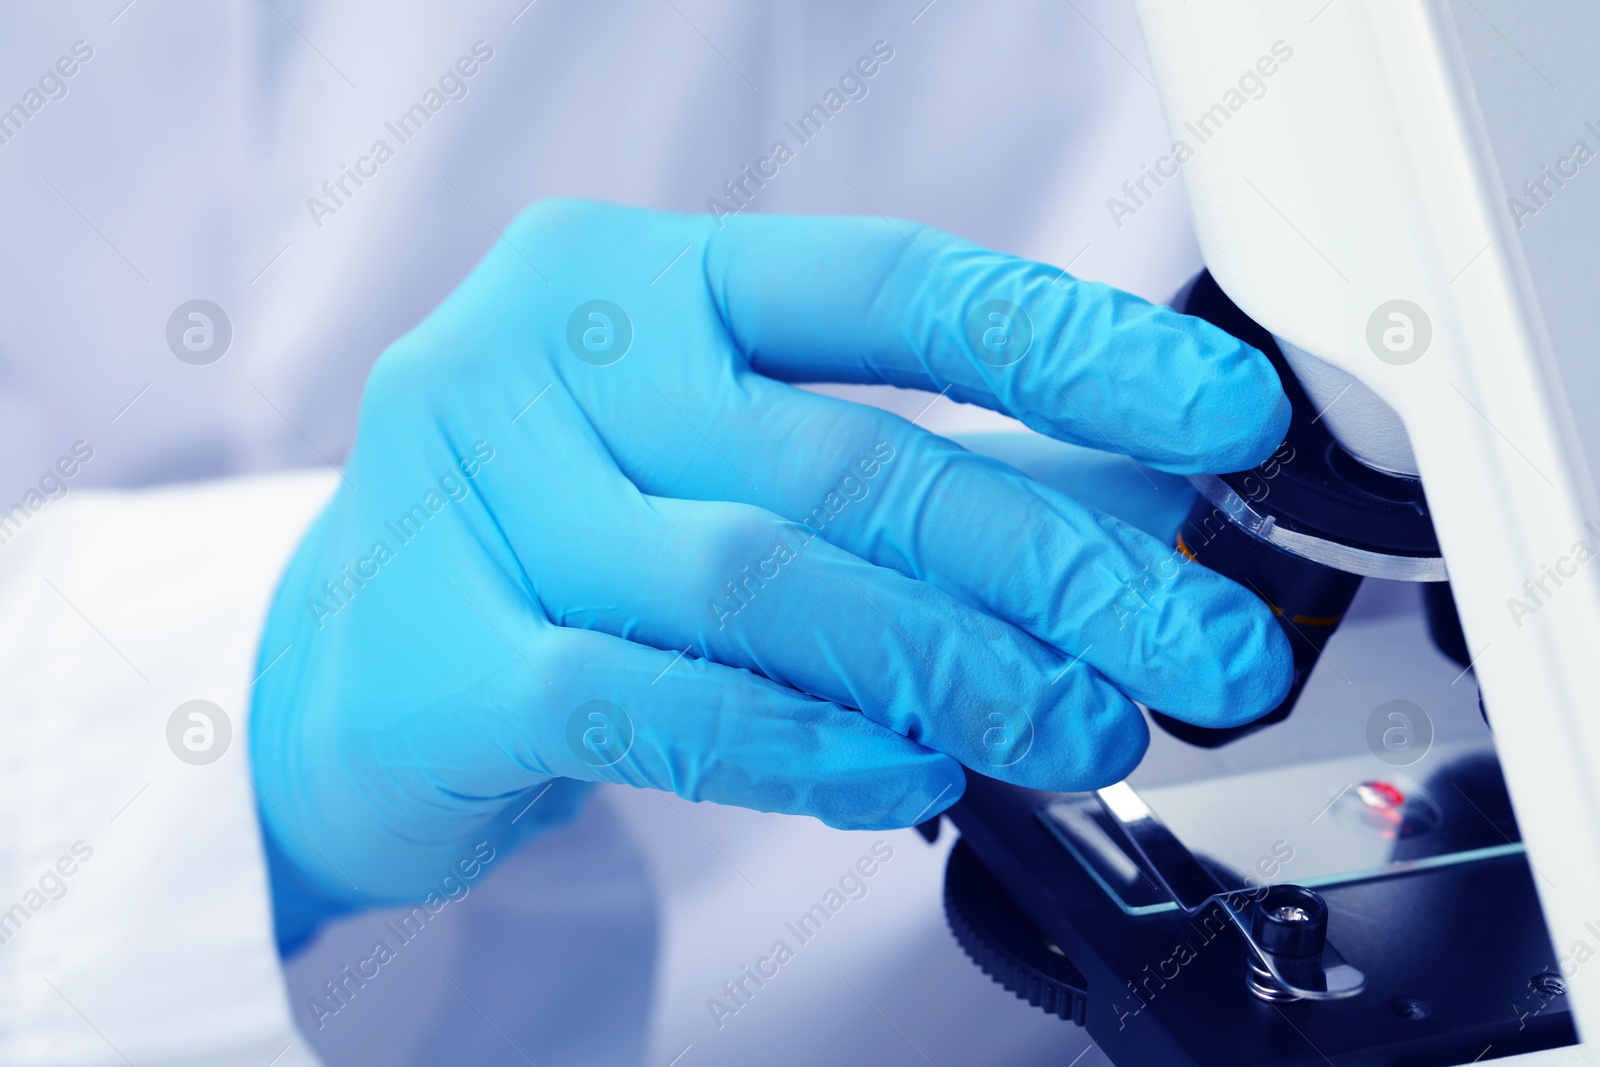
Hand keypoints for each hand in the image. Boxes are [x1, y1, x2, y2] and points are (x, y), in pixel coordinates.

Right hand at [249, 200, 1291, 944]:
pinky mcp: (438, 658)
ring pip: (757, 581)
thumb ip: (918, 474)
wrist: (344, 664)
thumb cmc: (559, 538)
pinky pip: (653, 702)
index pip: (888, 288)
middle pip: (844, 455)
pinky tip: (906, 773)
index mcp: (637, 275)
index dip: (1069, 350)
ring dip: (950, 667)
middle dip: (1053, 560)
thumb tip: (1131, 510)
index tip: (1219, 417)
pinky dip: (799, 744)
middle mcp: (543, 356)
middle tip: (1196, 642)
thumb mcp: (728, 466)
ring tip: (1076, 725)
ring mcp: (473, 499)